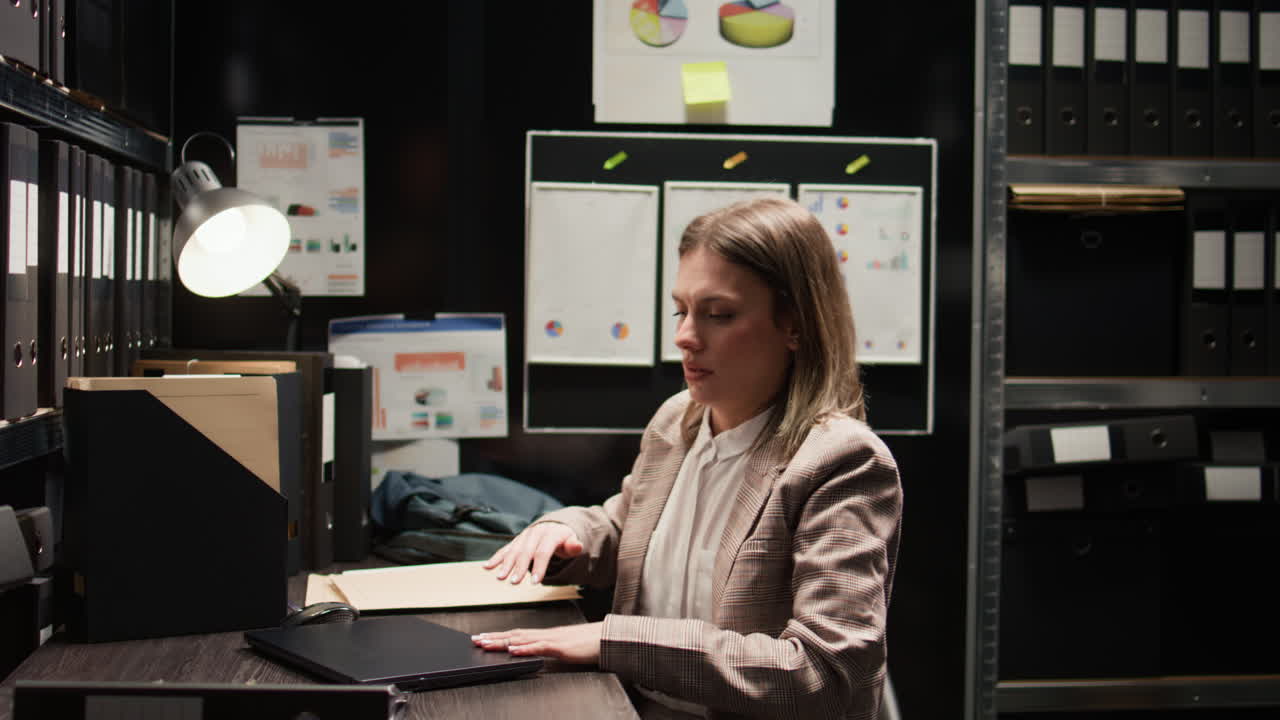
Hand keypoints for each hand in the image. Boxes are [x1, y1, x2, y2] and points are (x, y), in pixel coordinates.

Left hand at [471, 622, 602, 663]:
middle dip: (494, 638)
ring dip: (502, 642)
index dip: (500, 636)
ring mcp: (553, 639)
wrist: (608, 638)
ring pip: (522, 639)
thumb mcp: (566, 648)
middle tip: (476, 640)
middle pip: (515, 635)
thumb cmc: (590, 644)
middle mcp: (546, 635)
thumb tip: (537, 653)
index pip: (518, 635)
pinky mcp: (561, 647)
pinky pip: (540, 647)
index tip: (484, 638)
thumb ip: (551, 650)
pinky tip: (513, 650)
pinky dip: (525, 648)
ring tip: (486, 644)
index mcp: (547, 636)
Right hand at [482, 521, 583, 584]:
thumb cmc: (564, 539)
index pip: (543, 552)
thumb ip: (573, 546)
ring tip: (500, 577)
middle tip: (514, 582)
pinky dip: (496, 558)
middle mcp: (535, 533)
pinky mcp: (516, 541)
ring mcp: (524, 536)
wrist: (553, 525)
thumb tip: (577, 545)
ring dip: (505, 564)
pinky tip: (487, 566)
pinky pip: (505, 549)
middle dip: (520, 568)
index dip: (539, 567)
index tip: (535, 582)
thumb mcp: (571, 541)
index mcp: (550, 534)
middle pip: (526, 552)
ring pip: (513, 551)